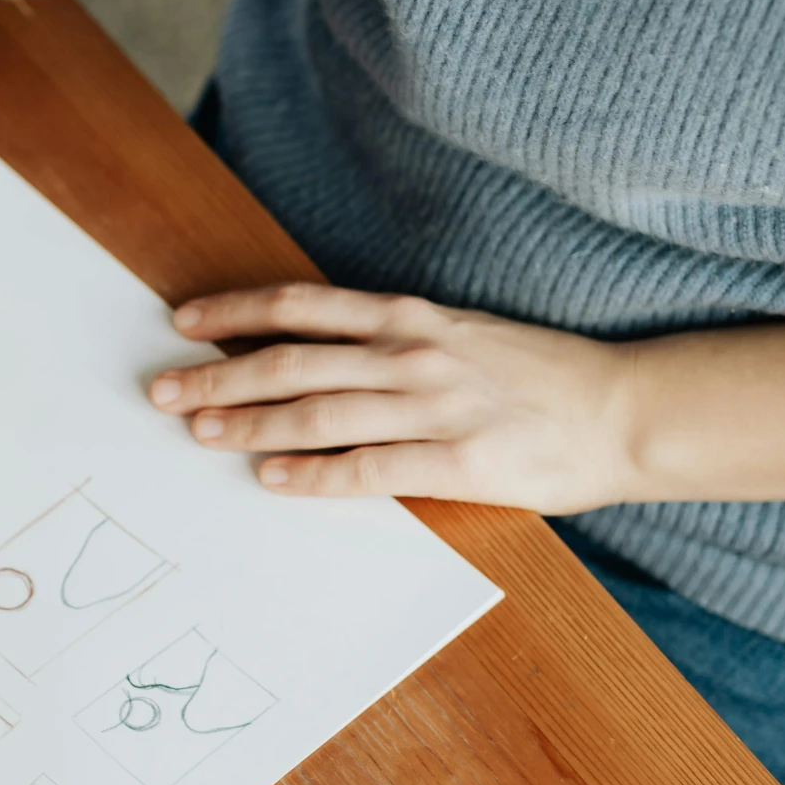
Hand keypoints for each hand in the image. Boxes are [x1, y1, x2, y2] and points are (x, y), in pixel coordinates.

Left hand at [148, 282, 638, 512]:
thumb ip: (398, 349)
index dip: (237, 311)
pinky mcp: (455, 460)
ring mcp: (432, 405)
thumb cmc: (543, 380)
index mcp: (412, 317)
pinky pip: (365, 468)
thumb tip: (327, 367)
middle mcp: (412, 352)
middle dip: (217, 374)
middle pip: (291, 359)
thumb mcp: (465, 339)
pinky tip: (268, 476)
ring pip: (316, 411)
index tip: (184, 320)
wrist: (625, 409)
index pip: (304, 307)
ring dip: (247, 422)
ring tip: (196, 432)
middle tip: (160, 390)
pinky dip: (310, 472)